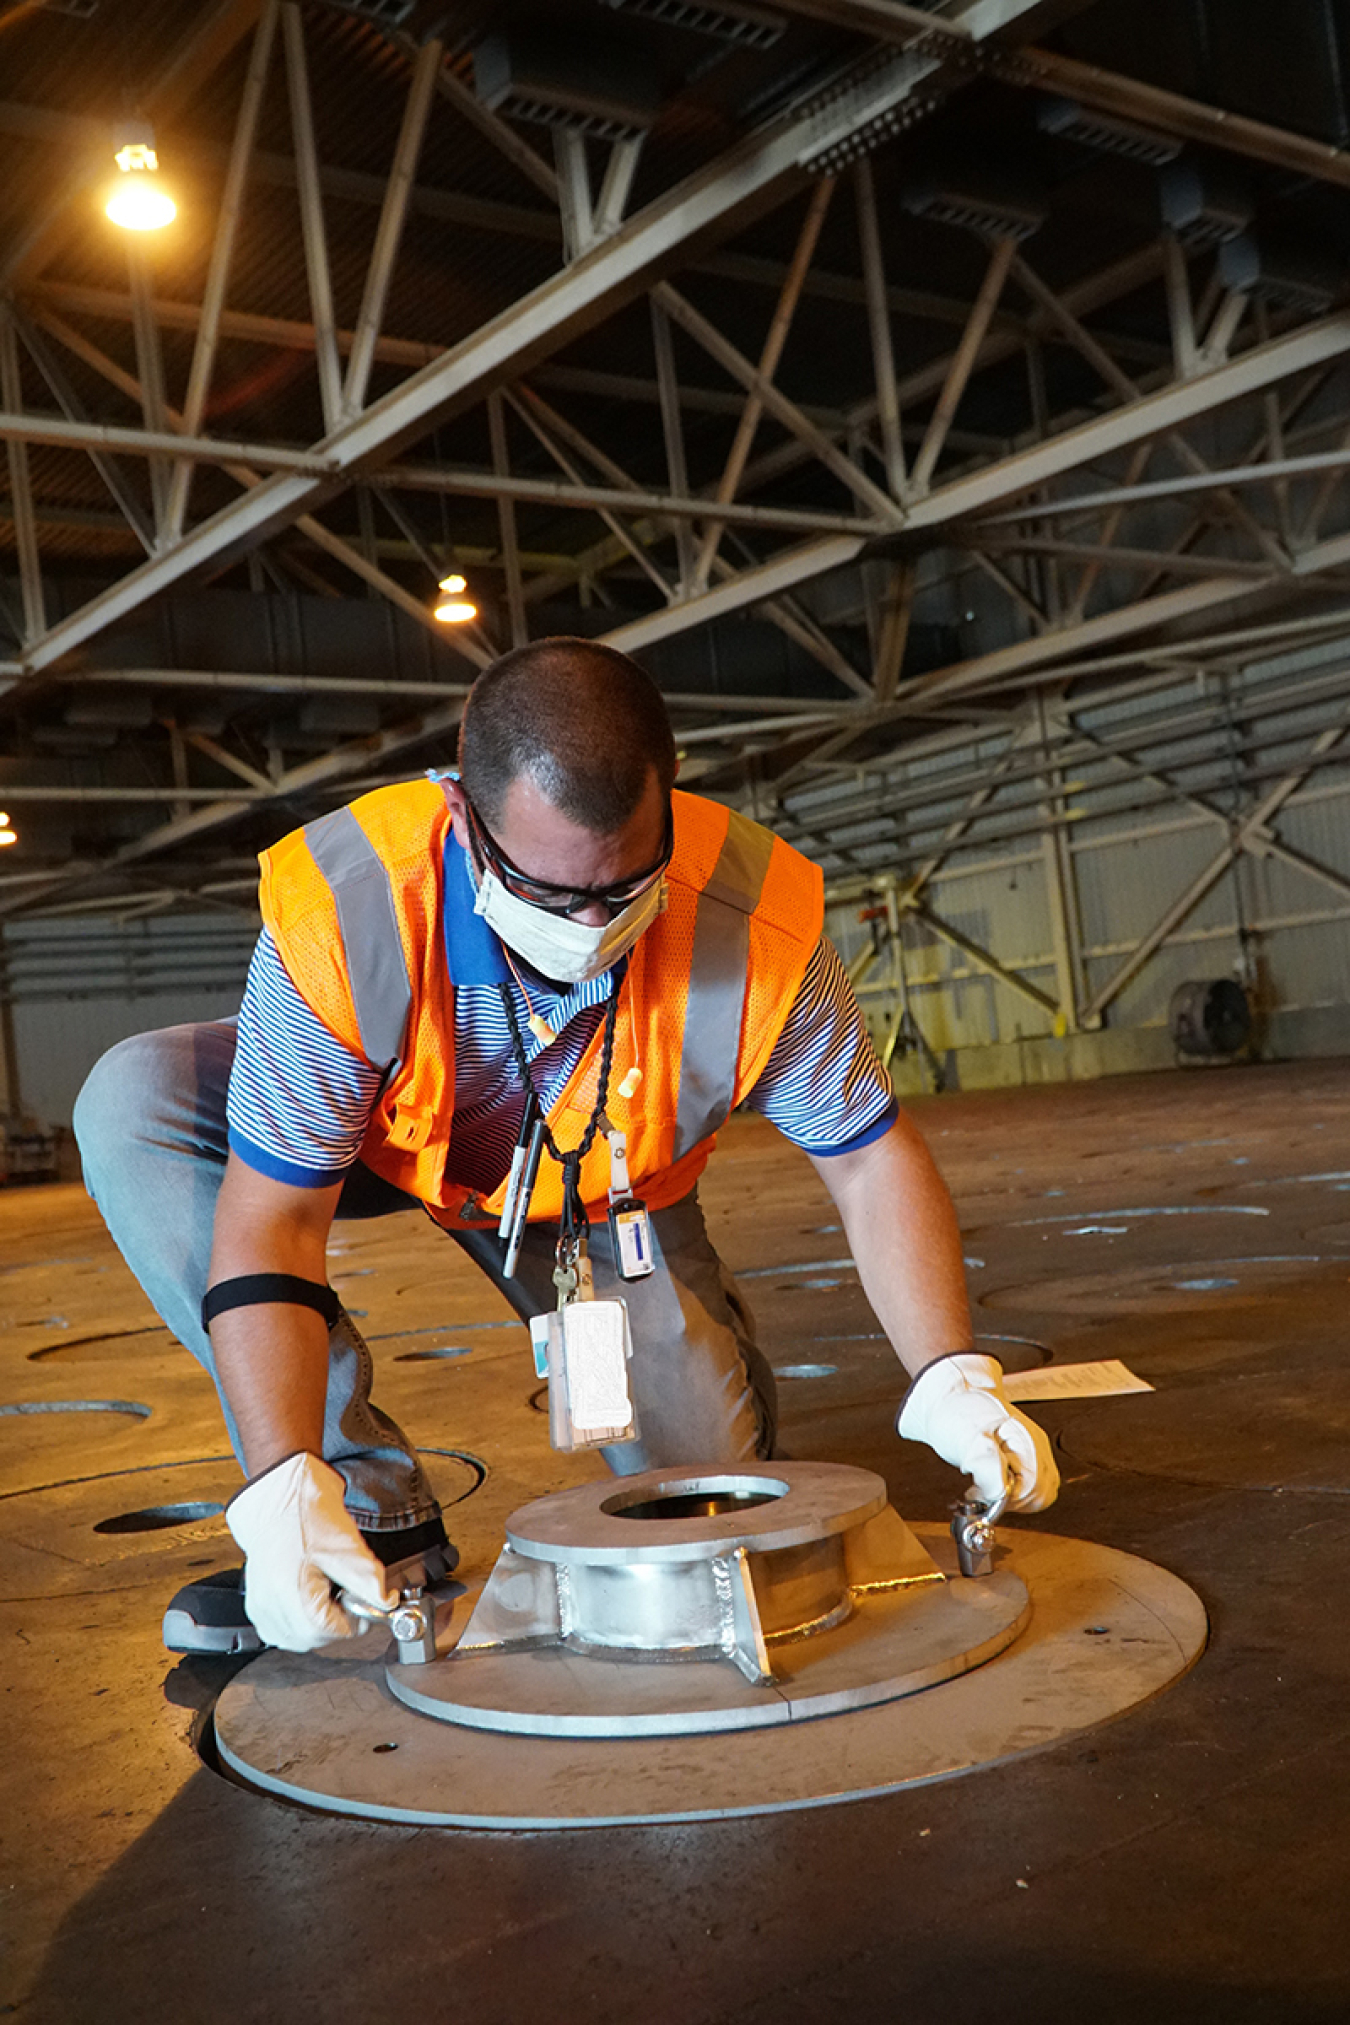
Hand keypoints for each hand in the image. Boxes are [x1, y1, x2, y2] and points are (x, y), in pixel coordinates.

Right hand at [226, 1450, 395, 1650]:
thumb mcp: (347, 1547)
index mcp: (296, 1603)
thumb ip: (371, 1582)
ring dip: (317, 1619)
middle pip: (318, 1638)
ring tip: (321, 1583)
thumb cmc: (306, 1514)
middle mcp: (274, 1612)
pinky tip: (305, 1589)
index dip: (356, 1611)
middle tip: (339, 1583)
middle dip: (336, 1616)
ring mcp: (262, 1609)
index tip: (357, 1590)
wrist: (277, 1494)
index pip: (338, 1632)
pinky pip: (282, 1626)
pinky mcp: (257, 1603)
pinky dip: (297, 1616)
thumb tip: (386, 1604)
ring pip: (299, 1636)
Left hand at [897, 1352, 1059, 1512]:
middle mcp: (1036, 1448)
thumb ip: (986, 1465)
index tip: (981, 1491)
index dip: (1007, 1498)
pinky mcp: (1024, 1459)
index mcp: (1026, 1441)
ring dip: (1010, 1499)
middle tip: (981, 1490)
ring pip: (1037, 1494)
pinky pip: (1028, 1487)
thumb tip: (1001, 1493)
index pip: (1034, 1490)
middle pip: (1040, 1495)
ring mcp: (1032, 1453)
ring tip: (984, 1486)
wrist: (949, 1398)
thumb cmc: (956, 1413)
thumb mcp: (966, 1438)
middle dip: (1010, 1501)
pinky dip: (1010, 1493)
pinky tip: (989, 1483)